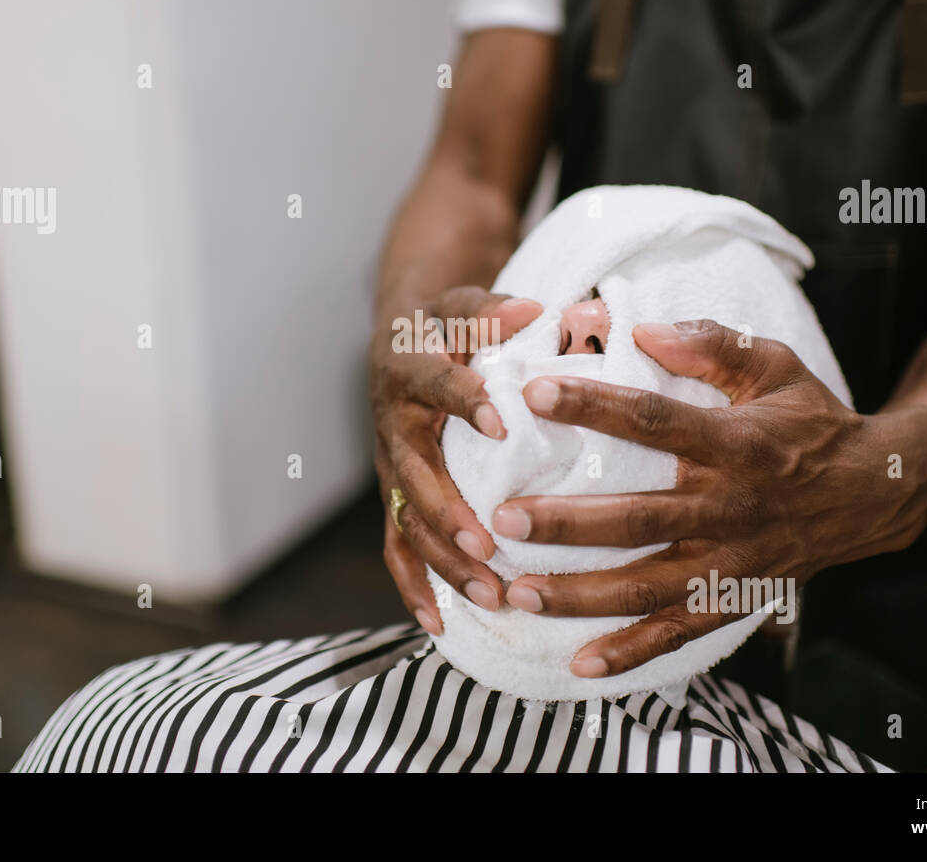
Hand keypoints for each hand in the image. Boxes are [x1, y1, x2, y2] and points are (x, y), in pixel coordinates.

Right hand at [370, 287, 542, 633]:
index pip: (435, 384)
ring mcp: (390, 466)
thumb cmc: (444, 323)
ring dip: (444, 561)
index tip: (500, 423)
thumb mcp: (462, 303)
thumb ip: (492, 310)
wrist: (401, 339)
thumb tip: (536, 311)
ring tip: (490, 593)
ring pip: (407, 521)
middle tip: (489, 546)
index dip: (463, 402)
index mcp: (407, 369)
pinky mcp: (393, 495)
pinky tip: (441, 623)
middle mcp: (391, 423)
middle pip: (413, 474)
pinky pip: (396, 546)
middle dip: (449, 514)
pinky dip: (414, 586)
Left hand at [495, 319, 926, 677]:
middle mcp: (731, 507)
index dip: (595, 405)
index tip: (535, 392)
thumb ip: (714, 343)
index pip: (657, 421)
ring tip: (518, 593)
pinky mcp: (735, 597)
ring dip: (581, 595)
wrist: (873, 492)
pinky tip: (581, 665)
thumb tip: (646, 329)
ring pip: (648, 586)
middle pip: (640, 520)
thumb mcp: (776, 366)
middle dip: (568, 524)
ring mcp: (732, 560)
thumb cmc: (809, 421)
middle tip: (503, 521)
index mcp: (738, 444)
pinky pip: (680, 632)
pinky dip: (632, 652)